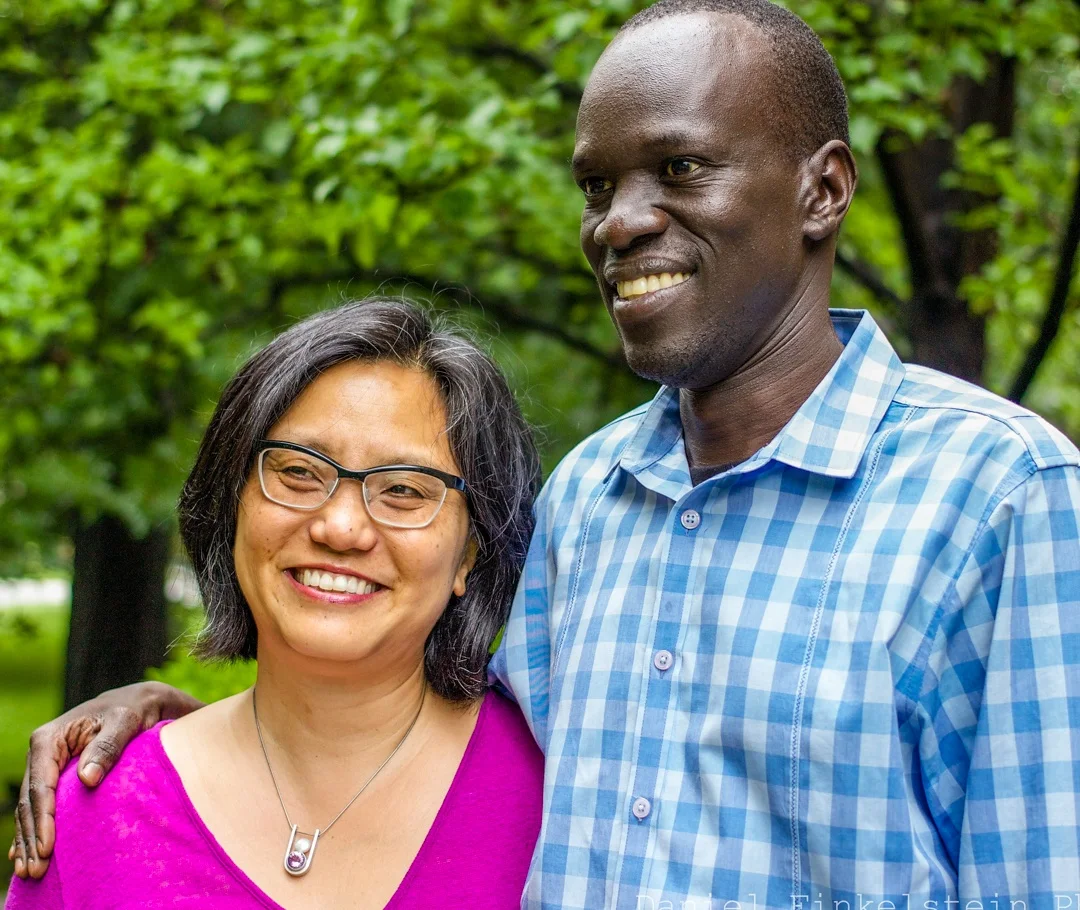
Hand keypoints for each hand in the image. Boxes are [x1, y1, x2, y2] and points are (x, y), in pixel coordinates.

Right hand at [8, 680, 203, 878]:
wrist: (138, 701)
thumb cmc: (132, 709)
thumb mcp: (125, 721)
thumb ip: (107, 746)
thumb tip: (87, 779)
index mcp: (50, 739)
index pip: (41, 785)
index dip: (43, 818)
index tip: (47, 847)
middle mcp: (42, 753)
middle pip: (30, 802)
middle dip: (31, 837)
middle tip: (36, 870)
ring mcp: (46, 765)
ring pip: (30, 808)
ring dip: (29, 840)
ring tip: (29, 871)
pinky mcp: (54, 775)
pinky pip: (38, 807)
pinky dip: (32, 830)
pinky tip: (25, 853)